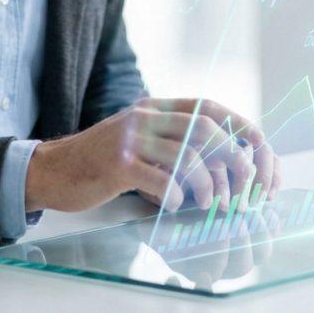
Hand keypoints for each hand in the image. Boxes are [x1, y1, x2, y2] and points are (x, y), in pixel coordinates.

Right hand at [25, 98, 281, 213]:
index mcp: (155, 108)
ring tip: (208, 204)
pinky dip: (173, 196)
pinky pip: (158, 179)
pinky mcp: (116, 164)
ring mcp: (130, 139)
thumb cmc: (102, 161)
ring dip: (206, 184)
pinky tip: (173, 206)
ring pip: (186, 155)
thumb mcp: (140, 139)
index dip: (239, 125)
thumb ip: (172, 139)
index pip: (209, 107)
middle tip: (243, 188)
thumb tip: (223, 156)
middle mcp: (145, 116)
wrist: (52, 170)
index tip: (261, 148)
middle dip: (232, 159)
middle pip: (204, 129)